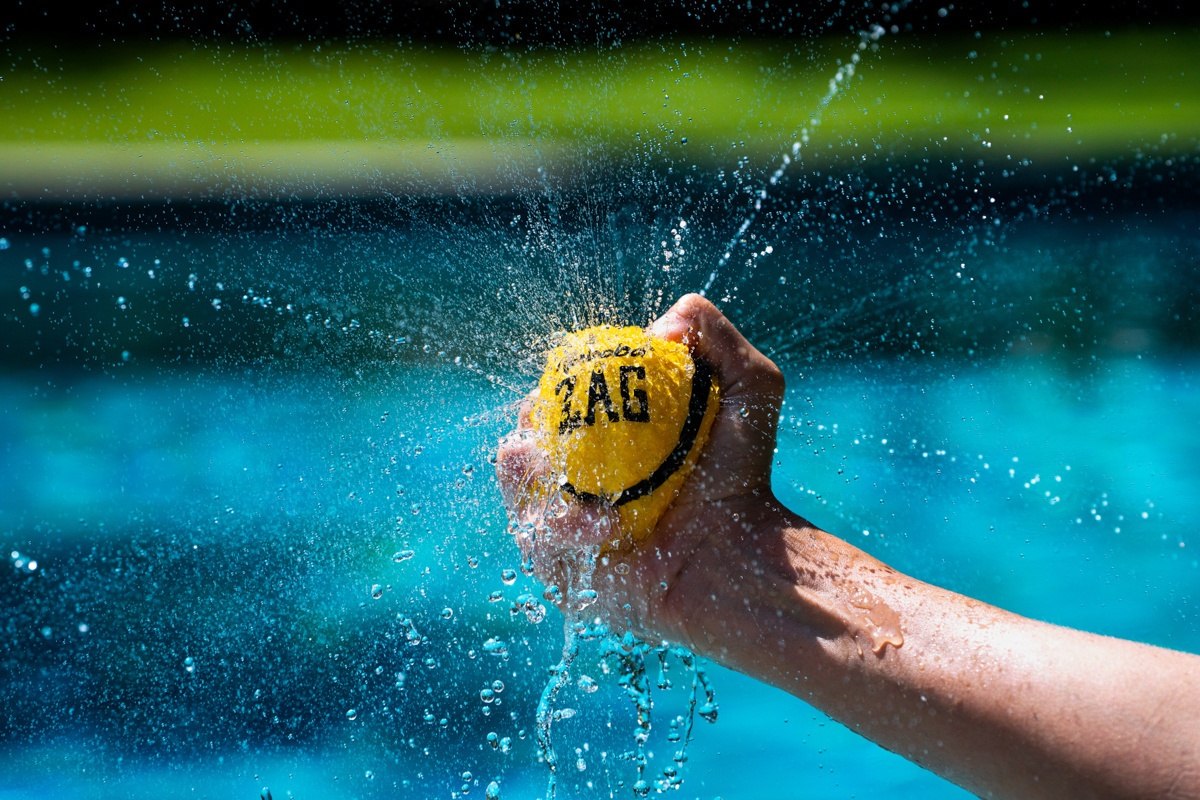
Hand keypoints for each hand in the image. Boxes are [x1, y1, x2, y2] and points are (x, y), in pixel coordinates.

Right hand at [495, 293, 793, 645]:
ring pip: (517, 492)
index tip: (570, 382)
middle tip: (552, 425)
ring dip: (533, 478)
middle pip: (520, 443)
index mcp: (601, 439)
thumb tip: (659, 326)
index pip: (553, 404)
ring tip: (568, 476)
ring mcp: (562, 530)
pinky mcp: (561, 574)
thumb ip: (713, 333)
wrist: (742, 556)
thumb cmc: (746, 475)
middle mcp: (575, 482)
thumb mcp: (751, 387)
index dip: (551, 389)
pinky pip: (537, 545)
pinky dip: (562, 531)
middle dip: (527, 428)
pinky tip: (604, 528)